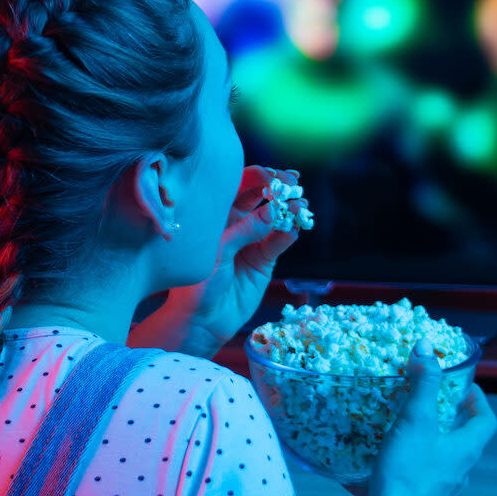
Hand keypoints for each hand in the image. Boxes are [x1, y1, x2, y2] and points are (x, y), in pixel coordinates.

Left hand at [166, 165, 306, 357]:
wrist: (202, 319)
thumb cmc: (196, 283)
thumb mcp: (217, 252)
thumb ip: (245, 230)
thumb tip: (273, 210)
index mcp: (217, 213)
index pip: (240, 184)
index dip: (258, 176)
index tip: (272, 176)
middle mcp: (236, 222)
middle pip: (262, 195)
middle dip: (279, 187)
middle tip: (292, 184)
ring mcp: (252, 240)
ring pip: (275, 217)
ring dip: (289, 209)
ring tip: (299, 207)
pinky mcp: (264, 259)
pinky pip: (280, 241)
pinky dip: (290, 232)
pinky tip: (295, 228)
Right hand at [346, 338, 496, 495]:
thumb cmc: (408, 474)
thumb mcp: (416, 420)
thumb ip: (423, 383)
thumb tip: (427, 348)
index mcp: (466, 450)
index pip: (487, 421)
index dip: (479, 400)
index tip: (463, 386)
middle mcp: (459, 471)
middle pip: (465, 439)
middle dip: (450, 418)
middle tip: (431, 400)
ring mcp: (441, 489)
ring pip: (442, 458)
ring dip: (430, 440)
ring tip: (406, 425)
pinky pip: (420, 475)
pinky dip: (410, 462)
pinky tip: (388, 456)